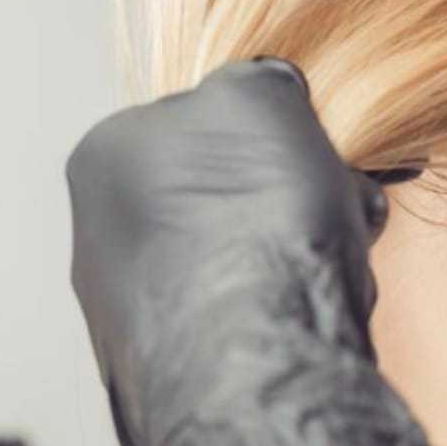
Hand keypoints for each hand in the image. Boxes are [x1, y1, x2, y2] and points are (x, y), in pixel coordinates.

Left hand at [66, 57, 446, 445]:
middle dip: (294, 186)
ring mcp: (135, 306)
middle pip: (229, 184)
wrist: (262, 365)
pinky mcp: (176, 365)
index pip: (204, 116)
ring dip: (306, 237)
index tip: (310, 143)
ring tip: (343, 248)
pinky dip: (291, 296)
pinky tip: (322, 298)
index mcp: (107, 156)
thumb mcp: (263, 93)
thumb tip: (267, 92)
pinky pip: (253, 306)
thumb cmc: (254, 218)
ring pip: (249, 245)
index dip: (272, 126)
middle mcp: (103, 231)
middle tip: (339, 194)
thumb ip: (259, 80)